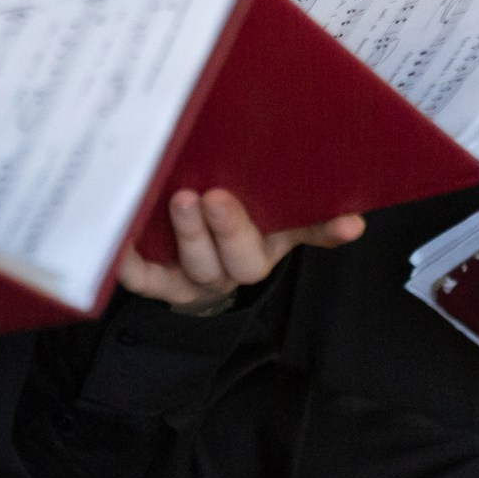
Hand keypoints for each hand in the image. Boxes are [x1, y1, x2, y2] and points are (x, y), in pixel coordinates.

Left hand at [114, 190, 363, 312]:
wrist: (178, 264)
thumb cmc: (226, 225)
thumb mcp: (266, 216)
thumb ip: (305, 215)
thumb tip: (355, 221)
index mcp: (266, 246)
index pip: (302, 236)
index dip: (325, 232)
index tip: (348, 221)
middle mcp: (231, 268)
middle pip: (238, 260)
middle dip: (229, 229)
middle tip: (216, 195)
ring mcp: (192, 278)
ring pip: (195, 266)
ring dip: (189, 235)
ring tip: (181, 200)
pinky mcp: (155, 282)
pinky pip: (142, 278)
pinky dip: (131, 260)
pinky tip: (123, 235)